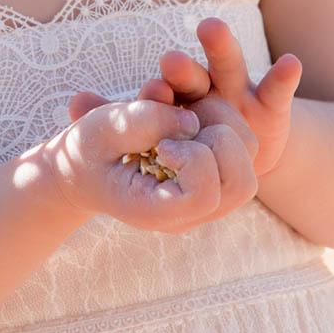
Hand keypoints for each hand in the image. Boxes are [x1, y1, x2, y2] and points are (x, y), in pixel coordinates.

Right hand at [47, 96, 257, 234]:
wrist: (83, 169)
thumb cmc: (88, 150)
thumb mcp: (103, 127)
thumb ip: (145, 121)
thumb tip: (194, 121)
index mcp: (156, 212)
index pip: (205, 194)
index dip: (193, 158)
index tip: (162, 145)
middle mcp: (189, 214)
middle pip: (241, 183)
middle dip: (220, 140)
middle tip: (184, 127)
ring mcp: (205, 201)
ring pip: (250, 164)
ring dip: (225, 128)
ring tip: (189, 118)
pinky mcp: (213, 180)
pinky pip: (244, 152)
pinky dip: (225, 126)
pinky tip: (193, 120)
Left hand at [152, 17, 302, 175]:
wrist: (244, 162)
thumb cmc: (200, 152)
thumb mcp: (176, 148)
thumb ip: (146, 133)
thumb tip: (99, 117)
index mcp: (176, 103)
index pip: (162, 96)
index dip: (156, 95)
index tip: (152, 90)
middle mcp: (204, 90)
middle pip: (190, 75)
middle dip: (181, 68)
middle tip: (170, 60)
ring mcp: (239, 93)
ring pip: (227, 66)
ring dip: (220, 47)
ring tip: (211, 27)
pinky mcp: (271, 104)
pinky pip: (277, 89)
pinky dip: (283, 76)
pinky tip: (290, 63)